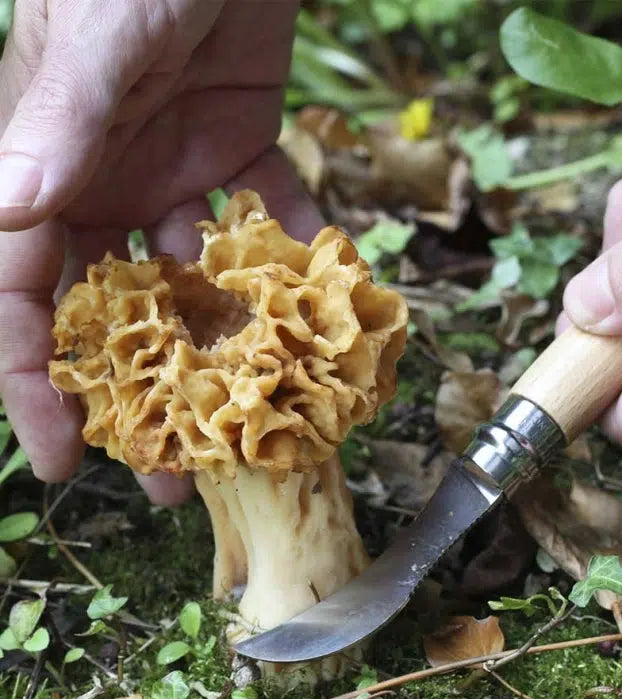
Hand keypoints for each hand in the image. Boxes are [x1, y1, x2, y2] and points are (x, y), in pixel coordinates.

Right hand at [0, 0, 321, 502]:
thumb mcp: (91, 44)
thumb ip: (55, 127)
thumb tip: (8, 213)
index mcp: (49, 173)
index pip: (24, 298)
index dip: (34, 384)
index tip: (61, 461)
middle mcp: (108, 184)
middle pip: (122, 314)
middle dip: (148, 394)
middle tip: (180, 472)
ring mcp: (180, 171)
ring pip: (201, 281)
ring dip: (232, 347)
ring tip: (261, 420)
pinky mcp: (244, 148)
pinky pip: (274, 217)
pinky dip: (300, 261)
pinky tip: (328, 314)